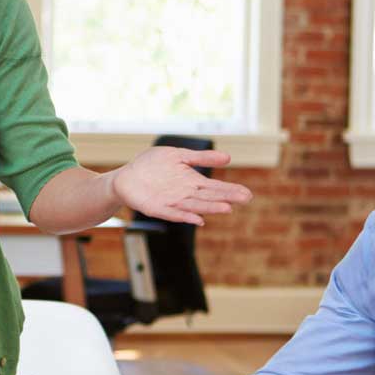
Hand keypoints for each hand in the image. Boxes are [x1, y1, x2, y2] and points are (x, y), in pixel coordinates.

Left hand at [110, 146, 252, 225]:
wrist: (126, 176)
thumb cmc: (152, 165)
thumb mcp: (178, 155)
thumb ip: (201, 158)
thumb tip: (228, 157)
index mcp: (192, 182)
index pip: (215, 187)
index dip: (231, 190)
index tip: (248, 193)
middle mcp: (185, 194)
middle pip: (209, 197)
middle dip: (226, 198)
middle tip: (245, 199)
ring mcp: (172, 202)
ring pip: (195, 206)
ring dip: (210, 208)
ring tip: (226, 208)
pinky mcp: (157, 208)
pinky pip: (173, 214)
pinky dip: (185, 216)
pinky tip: (198, 219)